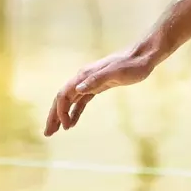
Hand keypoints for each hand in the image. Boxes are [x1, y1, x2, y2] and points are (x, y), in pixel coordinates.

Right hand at [44, 45, 158, 135]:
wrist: (143, 57)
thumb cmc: (132, 65)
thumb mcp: (116, 73)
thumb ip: (96, 80)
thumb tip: (77, 90)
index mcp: (84, 75)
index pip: (64, 95)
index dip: (61, 111)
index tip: (65, 127)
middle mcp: (83, 79)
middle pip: (62, 99)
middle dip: (53, 116)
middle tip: (47, 133)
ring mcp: (89, 83)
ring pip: (69, 101)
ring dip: (61, 116)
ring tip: (55, 131)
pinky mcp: (97, 87)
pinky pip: (80, 102)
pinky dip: (74, 113)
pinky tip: (72, 123)